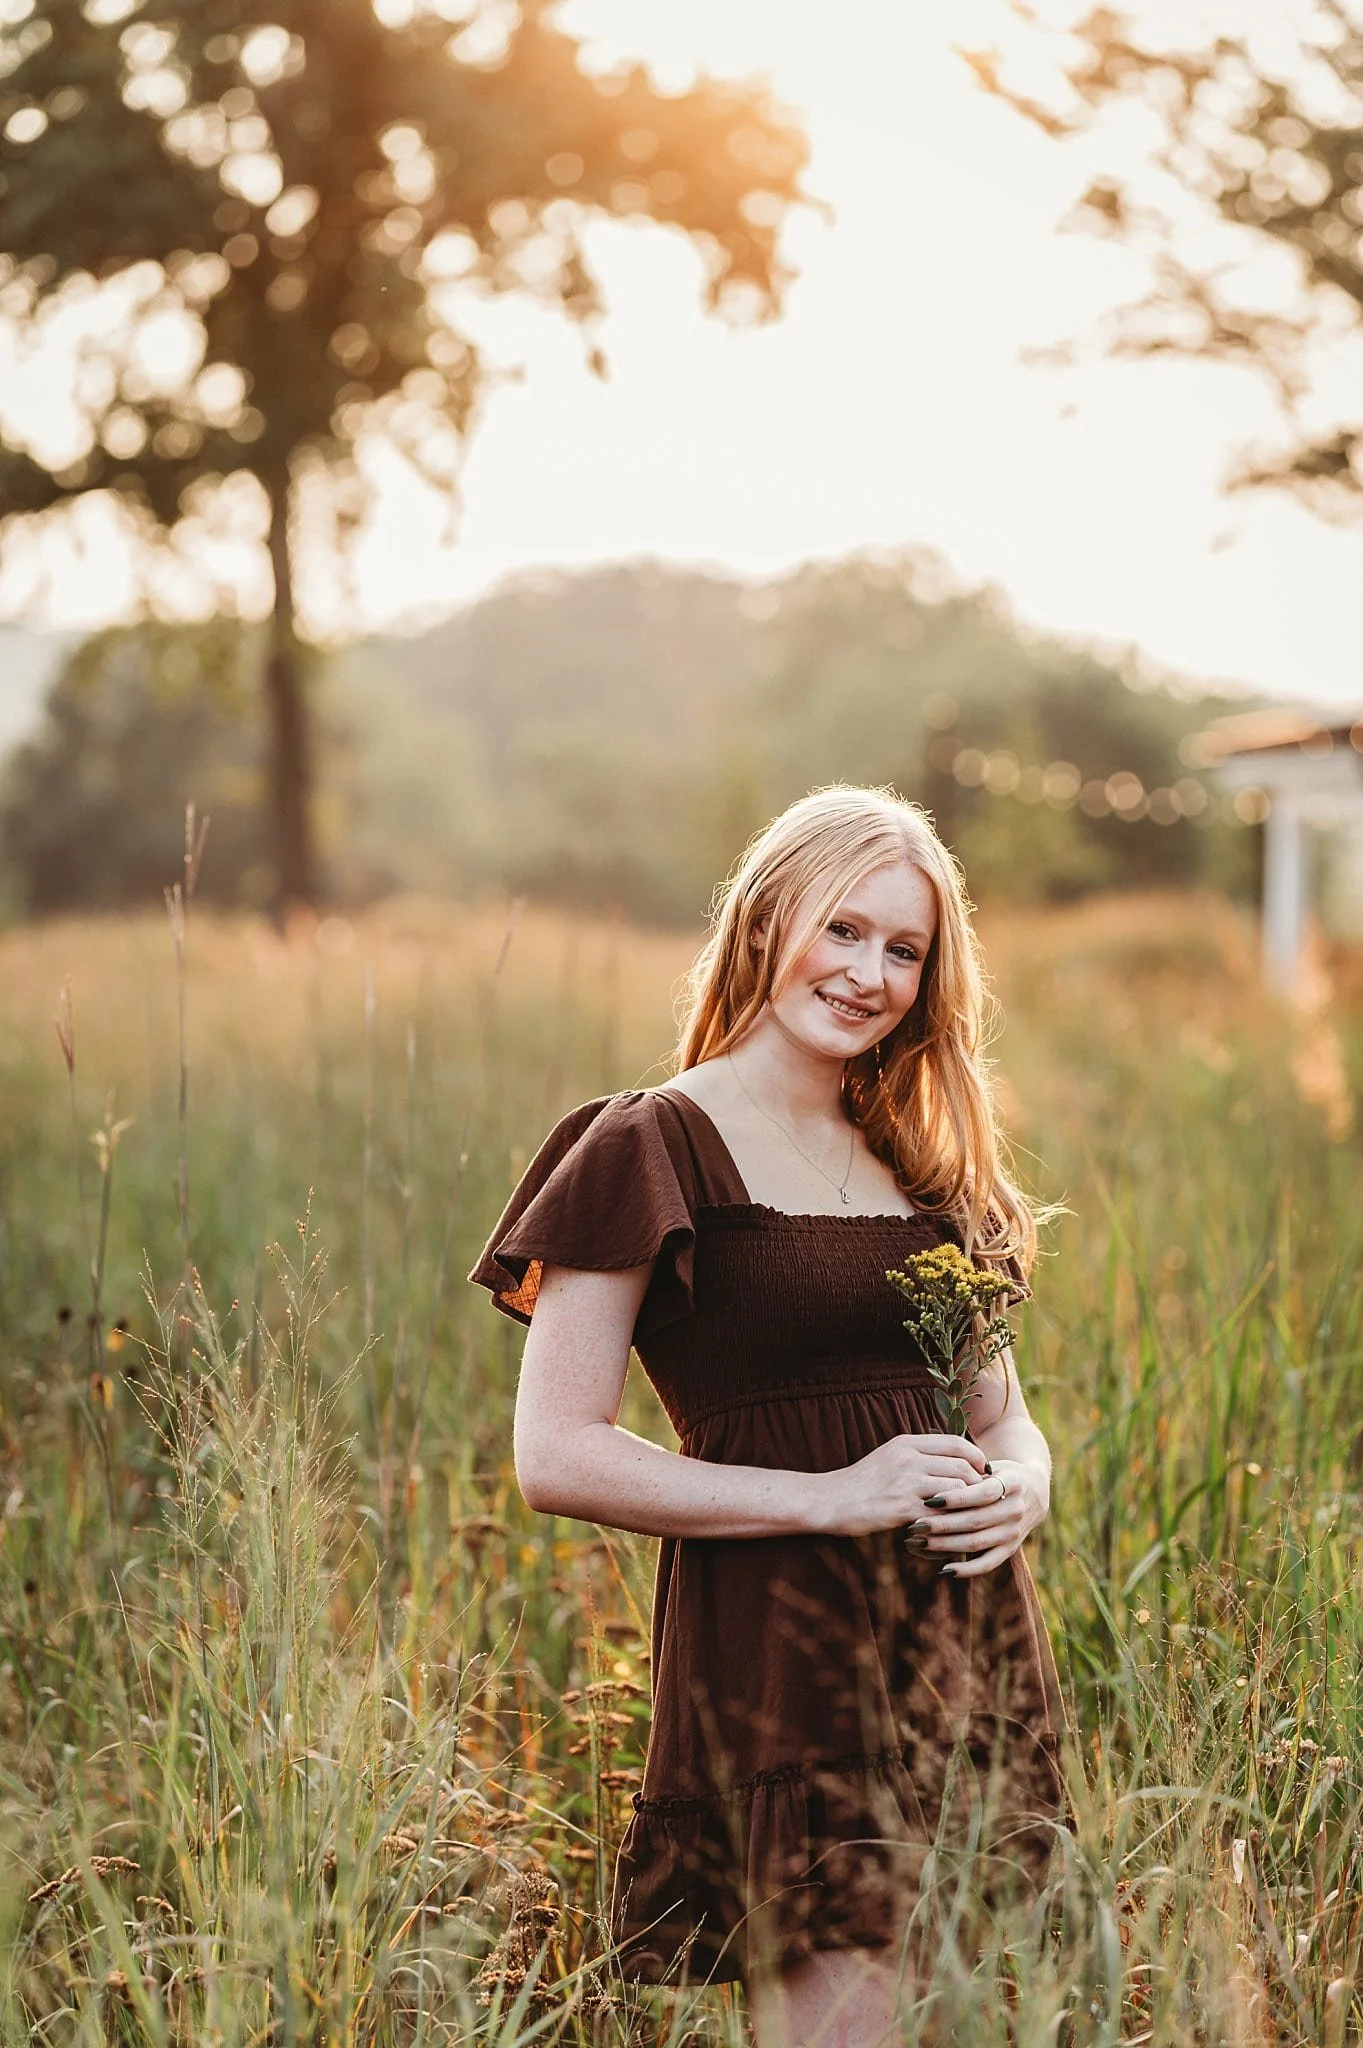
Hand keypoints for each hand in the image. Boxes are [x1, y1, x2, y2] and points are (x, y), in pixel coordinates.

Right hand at [812, 1433, 988, 1537]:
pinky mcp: (902, 1508)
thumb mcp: (889, 1456)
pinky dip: (950, 1522)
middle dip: (977, 1484)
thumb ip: (918, 1455)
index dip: (976, 1457)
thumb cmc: (862, 1482)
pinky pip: (941, 1514)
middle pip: (961, 1466)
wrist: (830, 1500)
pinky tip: (951, 1529)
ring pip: (957, 1489)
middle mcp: (908, 1458)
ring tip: (969, 1515)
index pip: (955, 1442)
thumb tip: (954, 1461)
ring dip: (967, 1505)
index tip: (982, 1472)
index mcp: (906, 1443)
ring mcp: (906, 1483)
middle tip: (982, 1499)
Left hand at [903, 1457, 1047, 1577]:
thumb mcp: (991, 1466)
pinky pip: (988, 1563)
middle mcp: (1016, 1510)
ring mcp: (1014, 1532)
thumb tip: (932, 1478)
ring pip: (977, 1542)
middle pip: (976, 1521)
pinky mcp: (1011, 1549)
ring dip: (946, 1545)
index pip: (982, 1493)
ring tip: (920, 1542)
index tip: (929, 1500)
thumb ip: (969, 1471)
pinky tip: (944, 1569)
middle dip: (943, 1524)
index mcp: (1013, 1483)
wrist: (1033, 1491)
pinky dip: (967, 1569)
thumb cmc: (1000, 1474)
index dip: (956, 1498)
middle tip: (916, 1525)